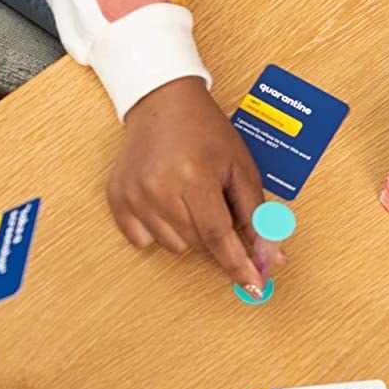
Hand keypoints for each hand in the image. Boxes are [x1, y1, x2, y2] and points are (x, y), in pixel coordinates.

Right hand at [108, 77, 266, 293]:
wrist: (162, 102)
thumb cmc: (206, 131)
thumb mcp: (241, 167)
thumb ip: (256, 215)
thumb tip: (271, 257)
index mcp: (194, 176)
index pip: (218, 236)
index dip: (238, 264)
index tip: (254, 285)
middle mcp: (159, 189)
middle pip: (198, 244)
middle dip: (215, 234)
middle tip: (214, 202)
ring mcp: (134, 196)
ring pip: (174, 246)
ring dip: (189, 232)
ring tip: (189, 196)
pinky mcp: (117, 199)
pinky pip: (144, 241)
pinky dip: (161, 229)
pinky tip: (166, 200)